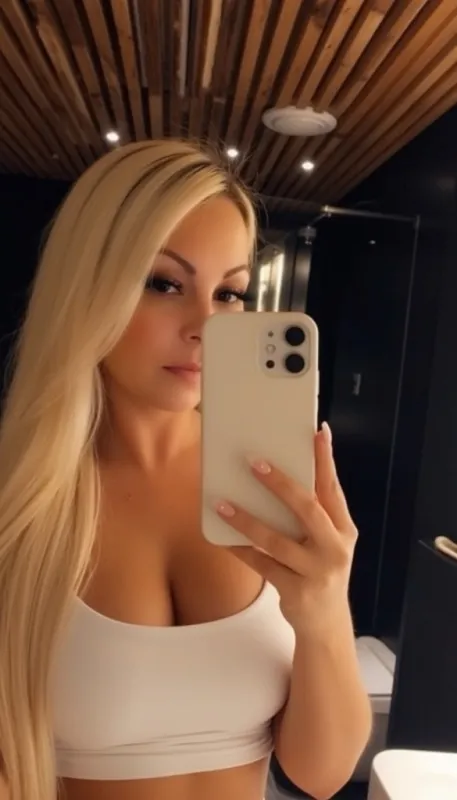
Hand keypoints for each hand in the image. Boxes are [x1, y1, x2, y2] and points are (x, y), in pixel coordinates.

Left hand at [214, 423, 357, 637]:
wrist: (326, 624)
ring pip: (276, 540)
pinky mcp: (296, 591)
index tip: (317, 431)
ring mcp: (316, 571)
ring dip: (247, 519)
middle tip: (254, 462)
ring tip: (222, 503)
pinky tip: (222, 538)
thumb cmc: (320, 570)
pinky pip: (262, 565)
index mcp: (344, 528)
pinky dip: (241, 550)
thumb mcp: (327, 541)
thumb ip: (313, 514)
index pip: (333, 487)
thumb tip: (278, 475)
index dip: (325, 459)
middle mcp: (334, 547)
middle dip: (280, 483)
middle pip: (307, 508)